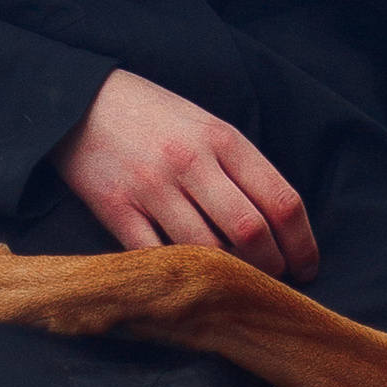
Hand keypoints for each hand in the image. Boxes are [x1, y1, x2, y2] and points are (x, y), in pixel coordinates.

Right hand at [52, 70, 317, 280]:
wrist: (79, 101)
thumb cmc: (154, 117)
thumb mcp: (206, 124)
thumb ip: (239, 168)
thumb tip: (276, 226)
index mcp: (222, 138)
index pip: (281, 201)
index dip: (302, 244)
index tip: (306, 266)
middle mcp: (190, 162)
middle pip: (250, 233)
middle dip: (271, 267)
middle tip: (273, 281)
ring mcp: (151, 187)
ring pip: (206, 252)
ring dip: (228, 278)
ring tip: (235, 285)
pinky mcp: (115, 209)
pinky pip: (155, 258)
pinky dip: (176, 276)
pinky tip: (188, 283)